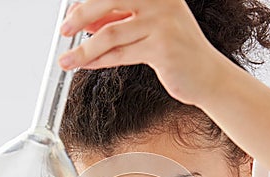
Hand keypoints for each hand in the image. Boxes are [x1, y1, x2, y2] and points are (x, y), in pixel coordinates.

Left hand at [59, 0, 220, 105]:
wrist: (207, 76)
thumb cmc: (177, 52)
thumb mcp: (147, 28)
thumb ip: (119, 20)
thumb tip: (85, 19)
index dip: (87, 3)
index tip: (69, 14)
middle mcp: (161, 1)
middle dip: (80, 16)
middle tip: (63, 31)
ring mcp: (162, 23)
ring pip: (110, 34)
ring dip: (84, 49)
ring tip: (66, 60)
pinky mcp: (161, 48)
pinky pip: (120, 55)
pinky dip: (99, 61)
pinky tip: (87, 64)